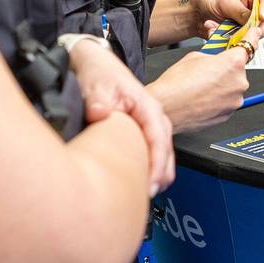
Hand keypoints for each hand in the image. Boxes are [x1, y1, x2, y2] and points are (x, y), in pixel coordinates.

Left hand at [66, 38, 174, 192]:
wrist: (96, 65)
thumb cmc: (100, 73)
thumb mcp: (97, 85)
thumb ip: (98, 101)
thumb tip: (100, 113)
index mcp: (148, 107)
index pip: (159, 139)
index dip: (157, 164)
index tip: (150, 183)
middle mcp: (154, 118)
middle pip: (167, 153)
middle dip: (159, 176)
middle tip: (145, 196)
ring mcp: (151, 126)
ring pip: (164, 157)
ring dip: (157, 176)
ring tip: (143, 196)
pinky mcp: (144, 133)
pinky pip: (154, 155)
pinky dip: (151, 171)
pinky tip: (139, 184)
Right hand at [148, 47, 250, 130]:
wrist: (166, 109)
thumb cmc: (176, 84)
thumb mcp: (195, 56)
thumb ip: (214, 54)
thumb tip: (218, 56)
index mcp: (233, 63)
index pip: (250, 45)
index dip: (252, 37)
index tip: (254, 34)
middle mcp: (239, 82)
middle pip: (239, 69)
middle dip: (227, 68)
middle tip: (210, 70)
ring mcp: (235, 100)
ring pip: (233, 86)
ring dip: (223, 84)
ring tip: (203, 86)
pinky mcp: (229, 114)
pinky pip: (228, 100)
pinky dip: (219, 98)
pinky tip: (204, 97)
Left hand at [192, 0, 263, 45]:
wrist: (199, 14)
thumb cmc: (212, 1)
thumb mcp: (226, 3)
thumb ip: (241, 12)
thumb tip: (256, 20)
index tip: (261, 17)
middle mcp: (258, 11)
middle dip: (256, 28)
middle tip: (245, 31)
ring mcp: (252, 25)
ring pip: (257, 35)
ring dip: (240, 35)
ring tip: (221, 29)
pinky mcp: (245, 37)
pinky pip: (244, 42)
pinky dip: (232, 41)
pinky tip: (217, 32)